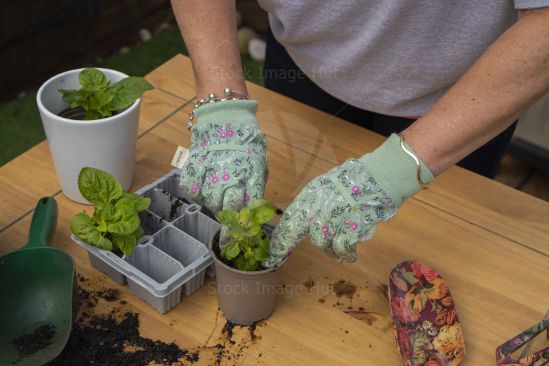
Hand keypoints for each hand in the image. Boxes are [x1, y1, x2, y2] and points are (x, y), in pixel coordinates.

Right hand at [180, 99, 266, 212]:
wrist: (226, 114)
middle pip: (229, 206)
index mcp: (252, 171)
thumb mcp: (259, 159)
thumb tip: (255, 204)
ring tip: (217, 202)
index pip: (251, 203)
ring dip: (213, 206)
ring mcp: (212, 168)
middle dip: (230, 217)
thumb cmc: (246, 138)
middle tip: (229, 217)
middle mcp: (231, 172)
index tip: (245, 227)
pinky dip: (196, 194)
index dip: (248, 218)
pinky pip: (191, 188)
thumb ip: (257, 181)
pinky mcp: (195, 163)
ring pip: (209, 201)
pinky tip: (201, 193)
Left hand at [262, 134, 433, 266]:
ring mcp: (334, 215)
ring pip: (320, 242)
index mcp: (312, 193)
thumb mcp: (329, 186)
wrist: (383, 175)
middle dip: (284, 245)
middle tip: (277, 257)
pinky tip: (349, 255)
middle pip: (296, 230)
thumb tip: (305, 222)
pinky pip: (341, 247)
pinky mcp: (350, 226)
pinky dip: (345, 254)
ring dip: (329, 250)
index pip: (290, 217)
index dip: (280, 235)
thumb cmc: (358, 180)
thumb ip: (316, 204)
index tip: (271, 249)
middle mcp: (319, 204)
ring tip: (338, 252)